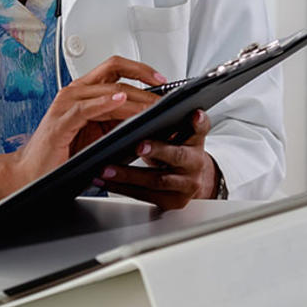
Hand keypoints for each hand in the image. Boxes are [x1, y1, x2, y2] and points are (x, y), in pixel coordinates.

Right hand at [0, 56, 164, 211]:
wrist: (30, 174)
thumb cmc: (62, 157)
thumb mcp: (100, 137)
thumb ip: (120, 124)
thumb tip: (152, 122)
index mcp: (85, 93)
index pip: (116, 69)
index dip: (142, 70)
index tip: (164, 80)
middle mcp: (75, 92)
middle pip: (115, 72)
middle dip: (145, 83)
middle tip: (166, 97)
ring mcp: (67, 104)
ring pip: (107, 89)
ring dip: (134, 97)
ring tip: (154, 104)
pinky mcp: (61, 121)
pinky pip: (86, 107)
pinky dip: (105, 102)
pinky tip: (120, 102)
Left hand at [94, 109, 218, 209]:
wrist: (190, 180)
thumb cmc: (176, 150)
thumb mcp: (176, 134)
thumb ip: (167, 122)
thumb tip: (137, 105)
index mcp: (196, 141)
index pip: (201, 129)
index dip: (198, 122)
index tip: (194, 113)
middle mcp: (194, 164)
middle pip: (178, 156)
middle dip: (157, 150)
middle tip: (139, 145)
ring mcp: (185, 185)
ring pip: (156, 180)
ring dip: (128, 175)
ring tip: (106, 168)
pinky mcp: (172, 202)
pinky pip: (144, 195)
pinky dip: (122, 188)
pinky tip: (106, 181)